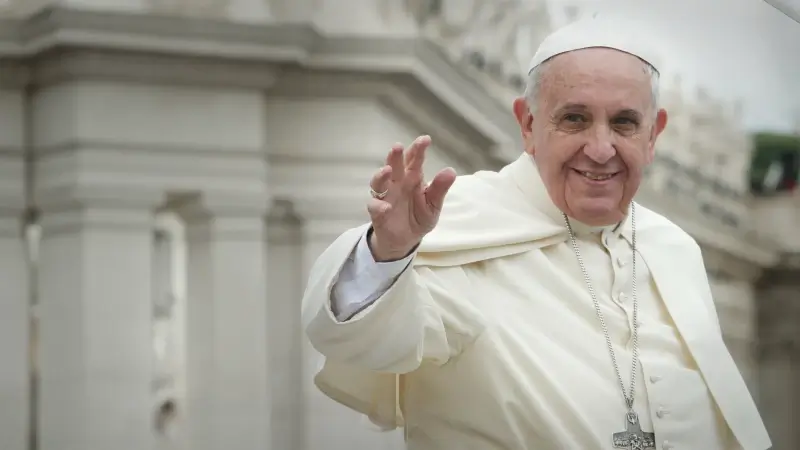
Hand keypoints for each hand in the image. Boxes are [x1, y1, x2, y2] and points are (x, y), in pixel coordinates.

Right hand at [367, 135, 456, 261]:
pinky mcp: (377, 212)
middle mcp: (397, 183)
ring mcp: (385, 196)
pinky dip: (379, 206)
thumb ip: (439, 189)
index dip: (418, 149)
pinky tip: (386, 207)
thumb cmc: (419, 216)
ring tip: (387, 170)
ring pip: (379, 181)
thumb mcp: (433, 204)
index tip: (425, 140)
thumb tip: (451, 171)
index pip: (414, 160)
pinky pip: (375, 206)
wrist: (407, 240)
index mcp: (413, 178)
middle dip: (395, 156)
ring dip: (381, 175)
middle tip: (398, 146)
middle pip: (395, 165)